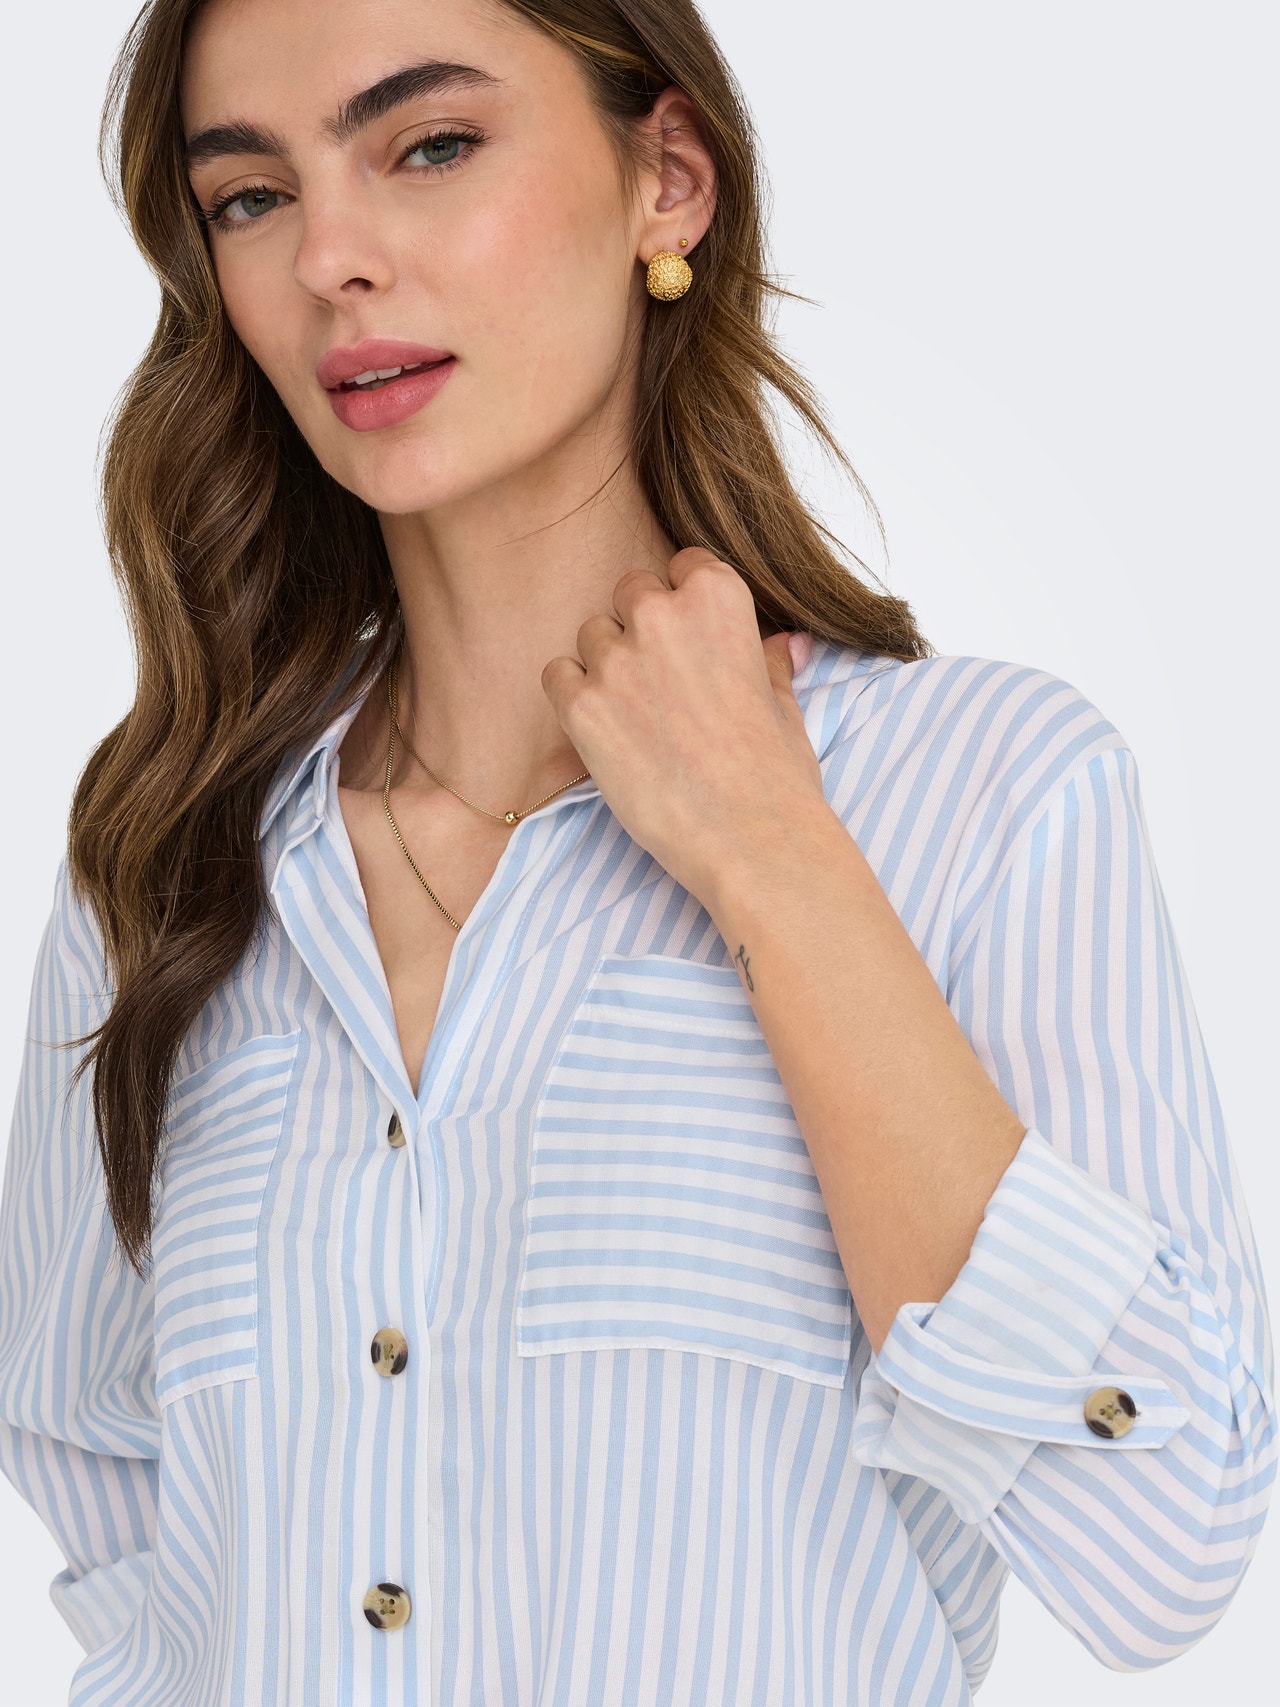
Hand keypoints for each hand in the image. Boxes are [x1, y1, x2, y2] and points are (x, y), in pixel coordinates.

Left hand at [540, 546, 826, 903]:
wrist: (751, 838)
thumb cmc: (777, 775)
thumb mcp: (784, 705)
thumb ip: (770, 662)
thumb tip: (789, 643)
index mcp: (719, 597)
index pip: (682, 565)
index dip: (684, 602)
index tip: (691, 639)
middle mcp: (662, 614)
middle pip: (630, 593)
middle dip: (642, 629)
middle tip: (663, 684)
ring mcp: (616, 659)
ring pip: (592, 635)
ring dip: (607, 664)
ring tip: (639, 716)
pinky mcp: (580, 706)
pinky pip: (557, 675)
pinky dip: (575, 697)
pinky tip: (606, 730)